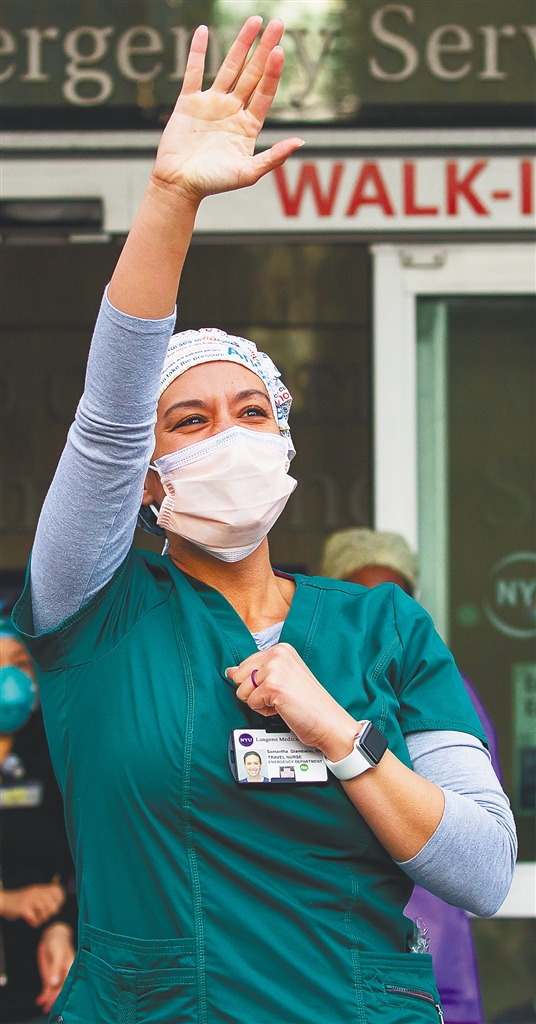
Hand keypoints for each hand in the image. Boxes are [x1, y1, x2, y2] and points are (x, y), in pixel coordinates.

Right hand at [0, 883, 64, 926]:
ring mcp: (30, 900)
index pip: (57, 891)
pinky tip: (30, 920)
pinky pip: (35, 919)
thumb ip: (44, 897)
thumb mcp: (33, 895)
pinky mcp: (23, 909)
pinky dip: (34, 922)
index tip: (56, 906)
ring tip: (37, 918)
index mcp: (39, 889)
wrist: (4, 901)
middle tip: (45, 915)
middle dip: (50, 913)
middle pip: (53, 906)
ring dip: (42, 919)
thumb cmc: (20, 901)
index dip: (59, 900)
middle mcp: (36, 893)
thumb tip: (58, 906)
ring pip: (45, 913)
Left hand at [36, 922, 74, 1014]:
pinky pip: (48, 989)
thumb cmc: (58, 942)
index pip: (69, 985)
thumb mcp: (58, 953)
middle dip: (56, 999)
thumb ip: (56, 967)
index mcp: (72, 969)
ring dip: (50, 1000)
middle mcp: (66, 975)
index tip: (57, 999)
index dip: (63, 993)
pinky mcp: (50, 978)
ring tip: (44, 1006)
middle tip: (49, 1005)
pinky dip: (44, 996)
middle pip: (62, 990)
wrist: (51, 936)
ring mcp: (58, 977)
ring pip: (54, 992)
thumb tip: (55, 982)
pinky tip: (39, 1000)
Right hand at [152, 17, 303, 201]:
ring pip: (229, 67)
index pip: (264, 92)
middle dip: (264, 49)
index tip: (280, 50)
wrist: (179, 185)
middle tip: (278, 23)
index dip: (273, 72)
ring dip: (241, 44)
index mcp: (248, 126)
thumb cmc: (214, 183)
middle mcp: (232, 111)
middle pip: (252, 73)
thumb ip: (273, 158)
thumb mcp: (248, 173)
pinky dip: (198, 52)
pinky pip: (194, 72)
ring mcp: (211, 104)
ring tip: (255, 21)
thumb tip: (300, 142)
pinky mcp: (188, 102)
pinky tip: (204, 30)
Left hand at [228, 643, 359, 759]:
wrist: (329, 722)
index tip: (277, 688)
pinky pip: (251, 702)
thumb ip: (257, 671)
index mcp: (281, 649)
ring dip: (259, 702)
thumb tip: (229, 671)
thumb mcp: (283, 679)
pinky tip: (282, 708)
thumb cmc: (309, 704)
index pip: (245, 664)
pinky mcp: (273, 685)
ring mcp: (276, 668)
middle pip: (239, 676)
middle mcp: (278, 653)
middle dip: (254, 692)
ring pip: (242, 690)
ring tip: (281, 702)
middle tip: (279, 697)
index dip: (256, 684)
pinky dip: (264, 711)